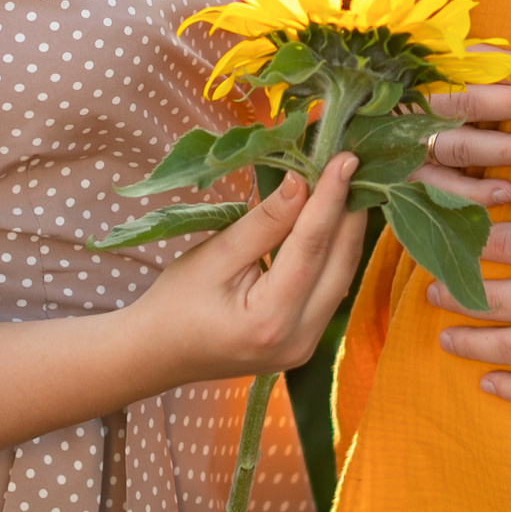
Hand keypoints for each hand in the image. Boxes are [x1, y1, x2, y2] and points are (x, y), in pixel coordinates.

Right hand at [126, 153, 367, 380]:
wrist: (159, 354)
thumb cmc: (175, 302)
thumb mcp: (215, 255)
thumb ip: (264, 222)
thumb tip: (303, 181)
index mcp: (269, 319)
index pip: (312, 247)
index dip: (331, 198)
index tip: (346, 158)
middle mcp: (298, 339)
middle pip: (340, 263)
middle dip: (349, 210)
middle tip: (352, 162)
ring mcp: (305, 346)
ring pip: (342, 276)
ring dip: (346, 229)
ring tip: (347, 183)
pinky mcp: (305, 342)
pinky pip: (331, 289)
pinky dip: (335, 252)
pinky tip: (333, 220)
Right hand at [411, 53, 510, 208]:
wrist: (367, 134)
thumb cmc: (431, 96)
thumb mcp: (449, 65)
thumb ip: (490, 64)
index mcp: (428, 73)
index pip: (470, 65)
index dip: (507, 70)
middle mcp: (419, 106)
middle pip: (468, 102)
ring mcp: (413, 144)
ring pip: (461, 146)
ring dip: (504, 149)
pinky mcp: (411, 177)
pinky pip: (444, 187)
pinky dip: (475, 191)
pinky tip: (508, 192)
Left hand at [425, 126, 510, 401]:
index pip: (501, 246)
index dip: (467, 243)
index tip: (442, 240)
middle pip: (491, 298)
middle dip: (455, 294)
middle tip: (429, 291)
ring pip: (506, 346)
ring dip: (469, 341)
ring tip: (443, 337)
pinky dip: (510, 388)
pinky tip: (487, 383)